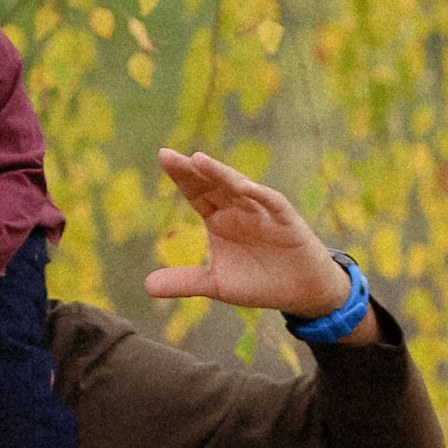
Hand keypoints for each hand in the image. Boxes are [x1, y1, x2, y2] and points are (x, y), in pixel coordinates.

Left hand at [142, 151, 364, 326]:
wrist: (301, 292)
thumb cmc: (259, 281)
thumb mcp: (217, 285)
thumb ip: (185, 282)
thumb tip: (146, 286)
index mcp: (219, 219)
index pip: (197, 192)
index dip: (181, 177)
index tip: (162, 157)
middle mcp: (239, 209)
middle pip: (213, 184)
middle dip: (192, 170)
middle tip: (168, 155)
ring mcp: (263, 212)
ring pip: (240, 188)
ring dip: (221, 175)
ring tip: (199, 161)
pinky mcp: (287, 221)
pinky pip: (273, 204)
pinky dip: (260, 195)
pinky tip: (244, 186)